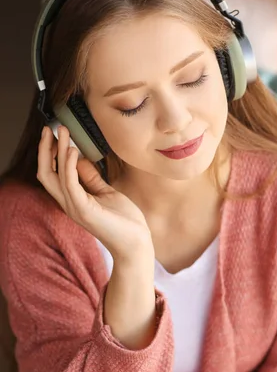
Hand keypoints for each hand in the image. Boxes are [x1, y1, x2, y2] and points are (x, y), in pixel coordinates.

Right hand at [37, 126, 153, 263]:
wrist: (136, 243)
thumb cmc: (124, 220)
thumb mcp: (106, 192)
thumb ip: (91, 178)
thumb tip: (80, 159)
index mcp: (72, 199)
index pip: (52, 174)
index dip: (49, 154)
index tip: (54, 134)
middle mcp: (68, 204)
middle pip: (46, 174)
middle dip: (45, 150)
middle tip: (50, 128)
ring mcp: (74, 208)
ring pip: (55, 176)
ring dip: (57, 152)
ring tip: (62, 133)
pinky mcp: (84, 211)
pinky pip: (70, 185)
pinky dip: (69, 166)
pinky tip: (72, 151)